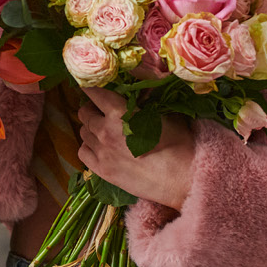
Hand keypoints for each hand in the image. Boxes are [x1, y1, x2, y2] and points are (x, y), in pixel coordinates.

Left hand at [77, 87, 194, 212]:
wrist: (183, 180)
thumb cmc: (179, 145)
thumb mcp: (163, 115)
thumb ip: (145, 103)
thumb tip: (140, 93)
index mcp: (119, 112)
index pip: (93, 92)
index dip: (91, 87)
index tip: (92, 87)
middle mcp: (105, 130)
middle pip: (84, 112)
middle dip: (91, 108)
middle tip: (101, 110)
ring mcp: (102, 152)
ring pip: (83, 132)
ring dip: (90, 128)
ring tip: (103, 130)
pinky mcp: (102, 171)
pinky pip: (83, 153)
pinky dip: (88, 147)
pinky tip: (100, 147)